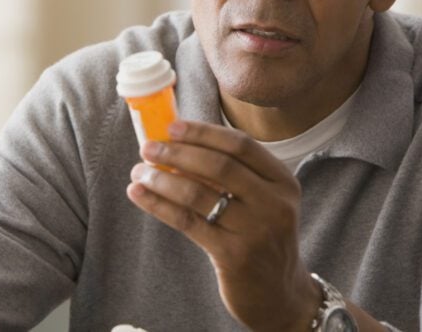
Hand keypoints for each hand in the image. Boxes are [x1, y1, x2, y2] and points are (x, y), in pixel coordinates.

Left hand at [126, 120, 321, 331]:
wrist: (278, 293)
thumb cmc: (260, 238)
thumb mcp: (263, 202)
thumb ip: (234, 175)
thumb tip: (177, 143)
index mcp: (283, 182)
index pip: (241, 145)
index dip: (203, 133)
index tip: (172, 127)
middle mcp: (274, 204)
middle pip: (219, 166)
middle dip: (177, 153)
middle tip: (147, 148)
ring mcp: (256, 230)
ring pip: (198, 194)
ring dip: (162, 179)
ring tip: (138, 172)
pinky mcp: (233, 255)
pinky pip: (187, 222)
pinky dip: (158, 205)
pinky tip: (139, 194)